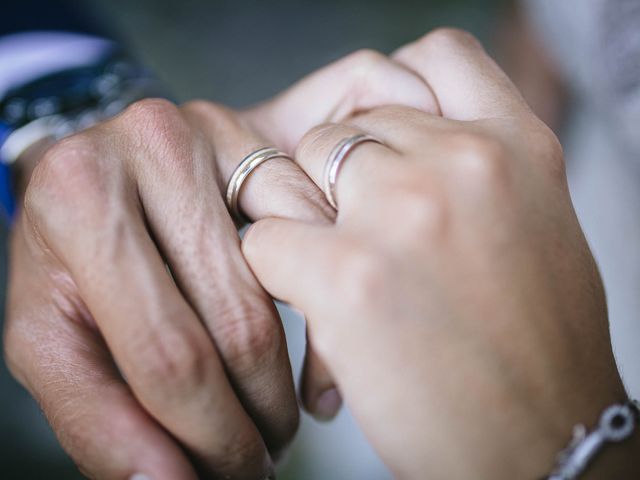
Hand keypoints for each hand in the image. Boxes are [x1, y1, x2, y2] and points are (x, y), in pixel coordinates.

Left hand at [2, 50, 436, 478]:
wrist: (93, 178)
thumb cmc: (68, 260)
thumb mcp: (51, 339)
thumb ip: (97, 420)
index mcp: (78, 206)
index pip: (166, 353)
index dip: (214, 435)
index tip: (236, 473)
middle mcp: (146, 148)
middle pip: (237, 321)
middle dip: (260, 412)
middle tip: (262, 452)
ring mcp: (212, 131)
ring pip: (287, 282)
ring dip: (294, 366)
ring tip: (278, 409)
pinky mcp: (259, 134)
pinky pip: (314, 231)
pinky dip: (320, 296)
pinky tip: (305, 339)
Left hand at [242, 29, 633, 478]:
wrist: (546, 444)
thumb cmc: (537, 346)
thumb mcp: (536, 227)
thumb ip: (476, 171)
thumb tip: (405, 143)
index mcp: (516, 147)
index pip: (434, 58)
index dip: (390, 93)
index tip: (375, 137)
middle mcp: (462, 162)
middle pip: (346, 128)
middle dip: (337, 180)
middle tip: (354, 236)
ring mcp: (403, 213)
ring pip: (295, 174)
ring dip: (303, 223)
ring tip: (336, 278)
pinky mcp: (347, 274)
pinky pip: (266, 241)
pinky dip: (276, 274)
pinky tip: (316, 311)